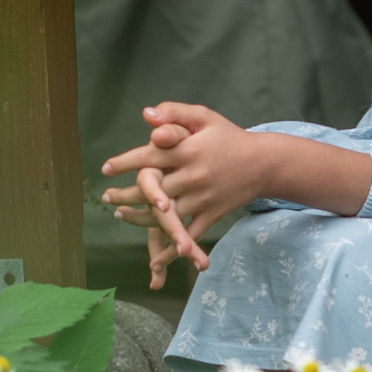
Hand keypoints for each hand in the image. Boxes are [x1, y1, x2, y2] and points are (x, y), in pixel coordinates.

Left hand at [102, 103, 267, 288]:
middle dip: (126, 194)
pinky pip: (189, 234)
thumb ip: (174, 113)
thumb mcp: (204, 117)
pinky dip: (172, 249)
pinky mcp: (212, 215)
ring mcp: (203, 198)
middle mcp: (195, 176)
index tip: (106, 168)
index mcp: (190, 150)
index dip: (126, 162)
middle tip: (106, 197)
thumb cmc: (229, 137)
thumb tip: (145, 115)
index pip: (151, 155)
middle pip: (153, 189)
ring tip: (119, 214)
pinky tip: (155, 259)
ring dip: (140, 218)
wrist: (265, 164)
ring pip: (166, 214)